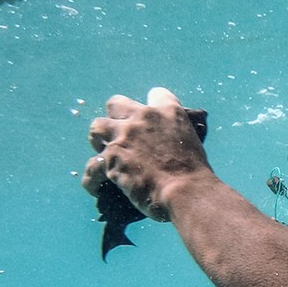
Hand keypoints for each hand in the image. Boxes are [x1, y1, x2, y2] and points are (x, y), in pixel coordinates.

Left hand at [83, 87, 209, 221]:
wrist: (187, 192)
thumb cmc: (195, 174)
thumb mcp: (193, 144)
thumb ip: (179, 137)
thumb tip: (174, 145)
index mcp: (169, 112)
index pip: (157, 94)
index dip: (152, 105)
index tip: (151, 119)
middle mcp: (143, 117)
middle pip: (116, 103)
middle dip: (115, 117)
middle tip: (120, 134)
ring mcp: (124, 136)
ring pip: (97, 127)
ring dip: (98, 140)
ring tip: (103, 154)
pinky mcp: (111, 158)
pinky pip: (92, 166)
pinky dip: (92, 179)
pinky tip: (94, 186)